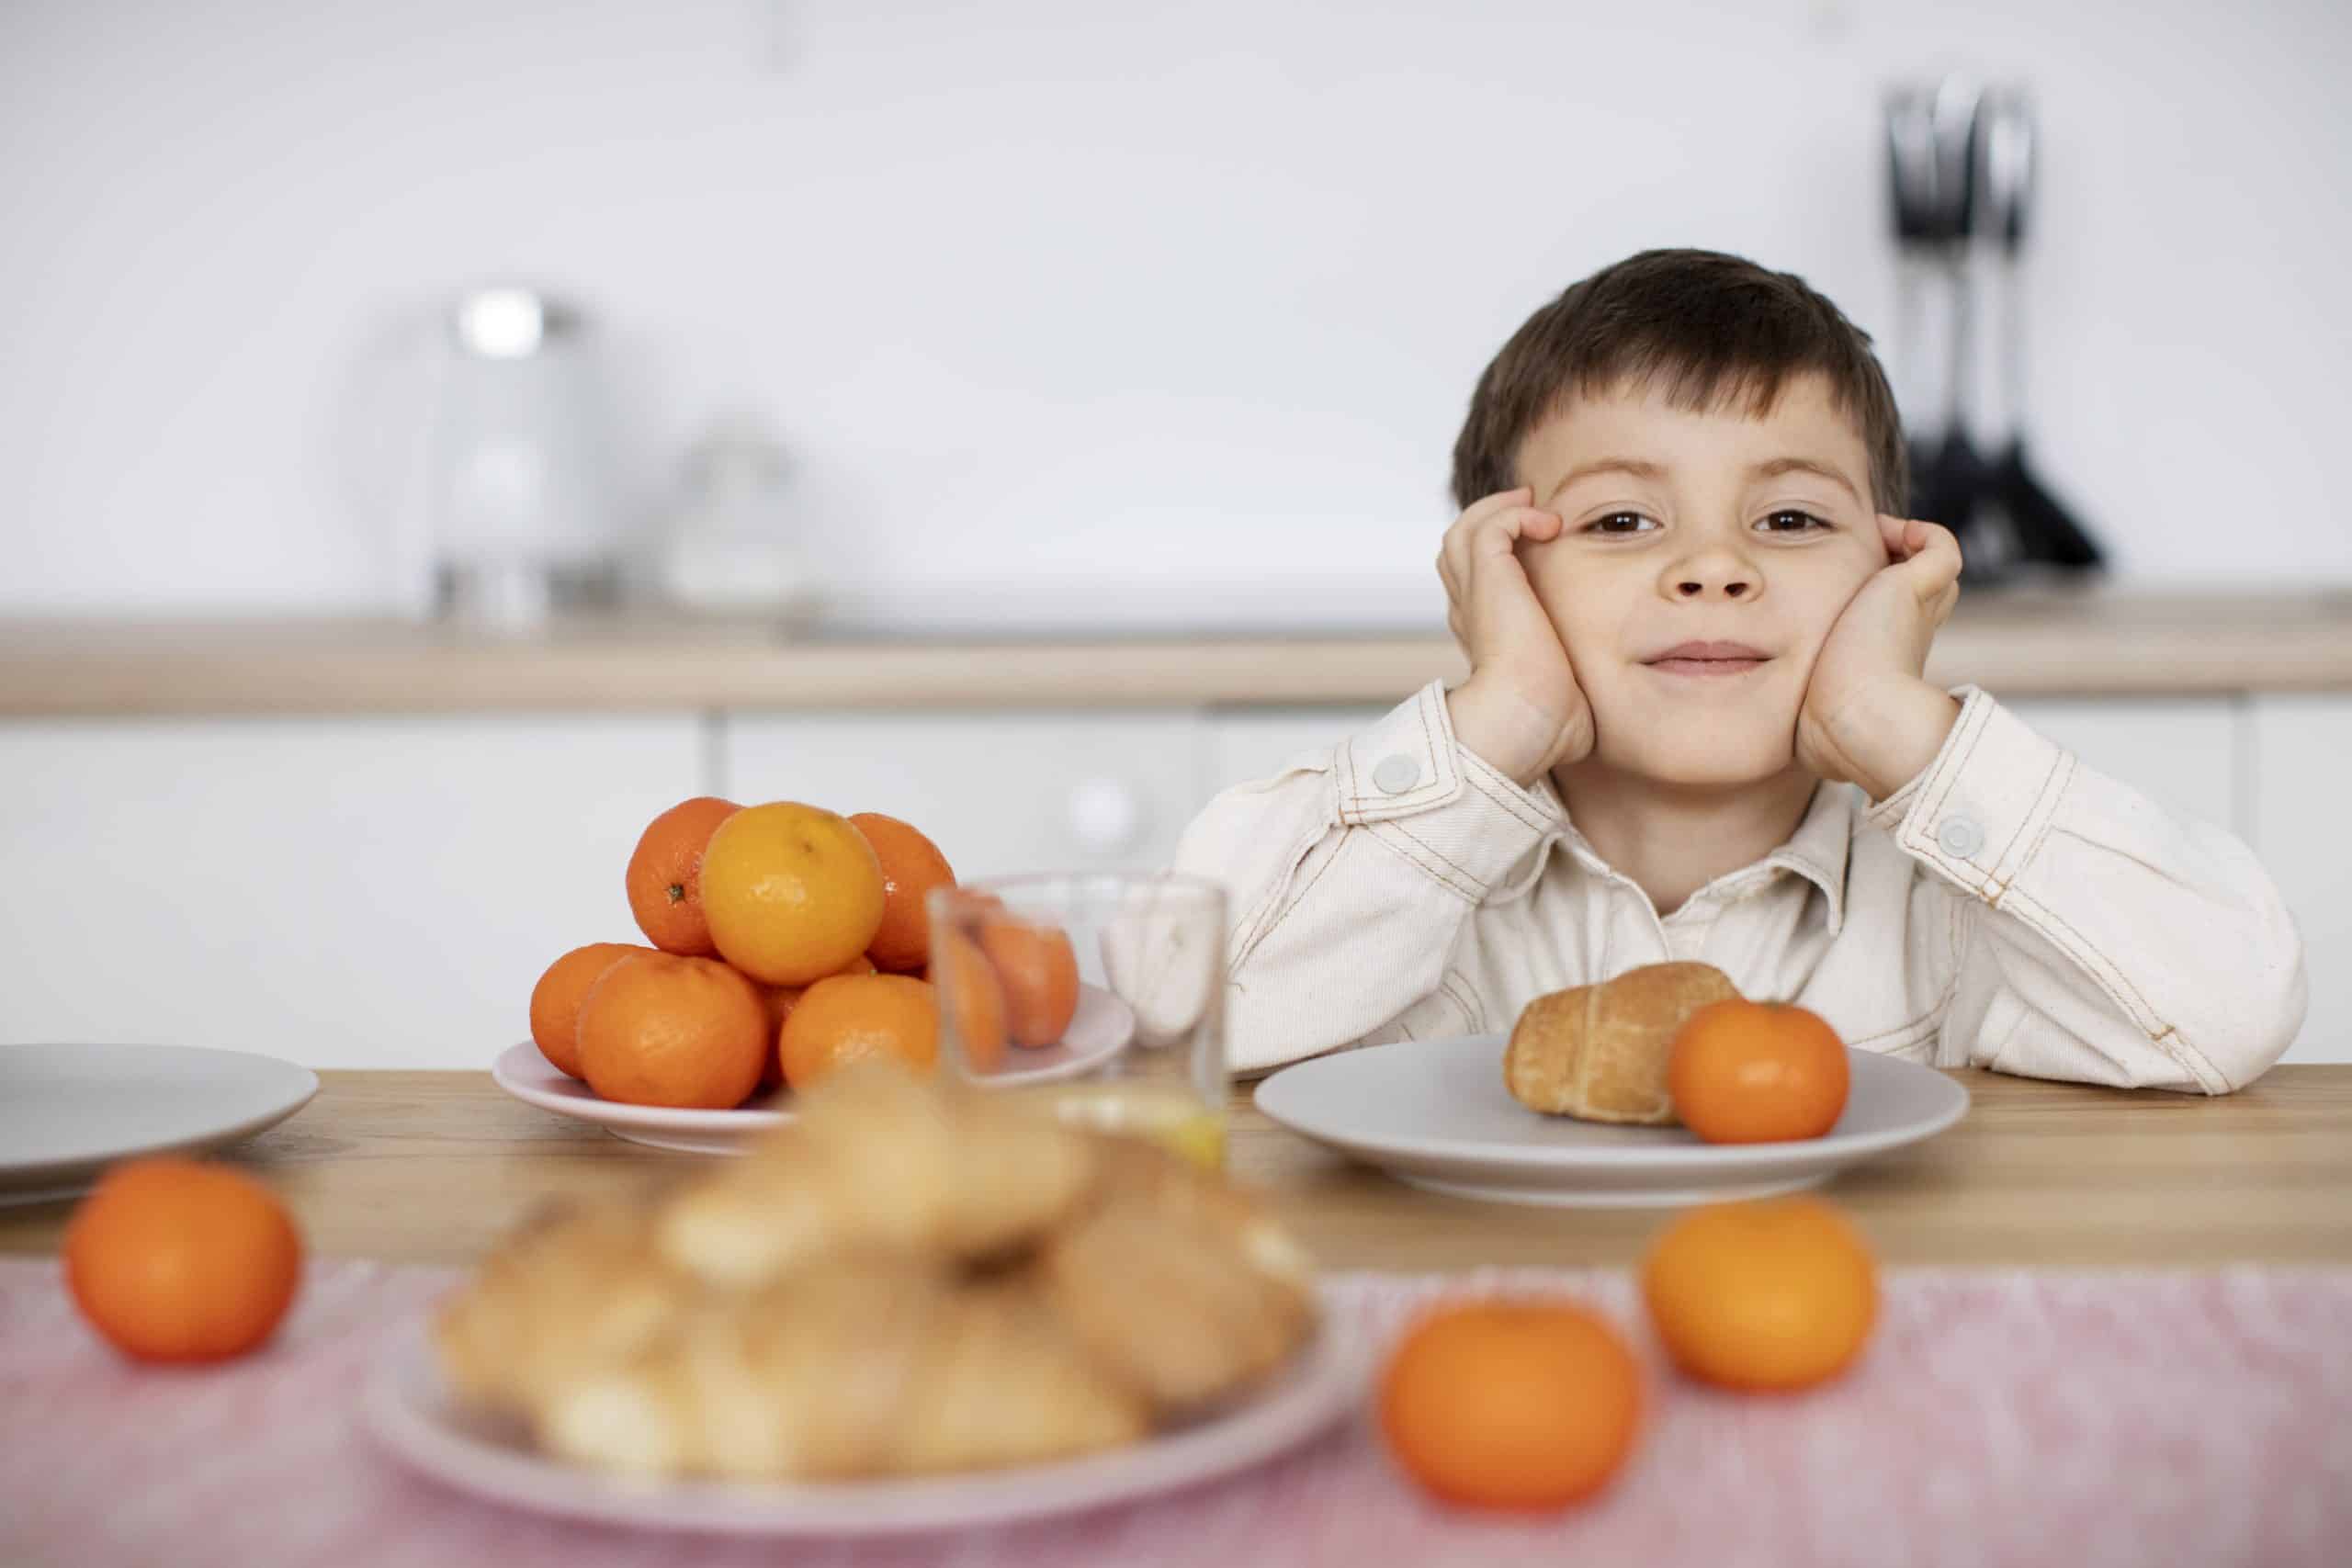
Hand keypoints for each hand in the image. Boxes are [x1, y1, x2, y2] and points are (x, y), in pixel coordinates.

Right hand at [1438, 486, 1594, 786]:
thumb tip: (1599, 719)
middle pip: (1459, 549)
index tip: (1542, 552)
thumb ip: (1575, 695)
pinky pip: (1491, 524)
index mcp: (1483, 636)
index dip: (1501, 561)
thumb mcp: (1566, 705)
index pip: (1476, 584)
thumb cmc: (1549, 729)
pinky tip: (1550, 526)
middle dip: (1493, 524)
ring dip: (1501, 511)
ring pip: (1466, 529)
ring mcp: (1475, 593)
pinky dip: (1516, 513)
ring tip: (1535, 509)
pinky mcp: (1489, 577)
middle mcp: (1470, 610)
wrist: (1526, 722)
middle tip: (1534, 516)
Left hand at [1795, 515, 1965, 800]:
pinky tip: (1889, 533)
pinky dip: (1925, 534)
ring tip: (1873, 542)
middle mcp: (1910, 632)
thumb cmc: (1827, 729)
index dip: (1875, 606)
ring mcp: (1919, 610)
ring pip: (1933, 569)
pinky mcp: (1916, 586)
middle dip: (1890, 572)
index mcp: (1886, 659)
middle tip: (1855, 560)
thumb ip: (1802, 712)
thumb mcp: (1811, 719)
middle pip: (1918, 593)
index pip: (1893, 625)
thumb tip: (1787, 731)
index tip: (1839, 595)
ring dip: (1906, 548)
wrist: (1855, 718)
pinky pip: (1942, 549)